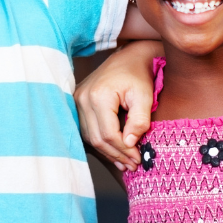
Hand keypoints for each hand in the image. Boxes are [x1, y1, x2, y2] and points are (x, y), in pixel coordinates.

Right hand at [75, 41, 162, 170]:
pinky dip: (101, 142)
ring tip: (125, 161)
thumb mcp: (145, 96)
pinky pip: (87, 130)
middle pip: (97, 139)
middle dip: (117, 154)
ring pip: (90, 138)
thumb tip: (129, 143)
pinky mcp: (77, 104)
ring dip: (108, 152)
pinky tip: (114, 151)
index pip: (109, 134)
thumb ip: (139, 121)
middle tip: (134, 164)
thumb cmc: (138, 75)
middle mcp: (83, 99)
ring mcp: (76, 101)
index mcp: (99, 96)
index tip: (139, 158)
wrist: (128, 58)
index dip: (124, 150)